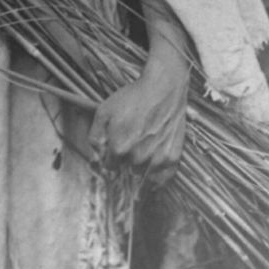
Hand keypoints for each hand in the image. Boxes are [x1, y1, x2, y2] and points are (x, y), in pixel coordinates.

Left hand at [88, 57, 188, 186]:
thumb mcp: (104, 110)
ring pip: (143, 175)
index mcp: (119, 148)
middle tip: (130, 146)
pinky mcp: (172, 158)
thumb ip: (95, 135)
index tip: (114, 153)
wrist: (162, 89)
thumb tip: (96, 153)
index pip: (109, 166)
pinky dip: (157, 179)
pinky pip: (162, 179)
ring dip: (140, 168)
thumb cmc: (132, 98)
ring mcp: (156, 159)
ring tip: (142, 151)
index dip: (110, 159)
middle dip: (125, 161)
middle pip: (126, 171)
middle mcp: (137, 157)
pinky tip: (152, 172)